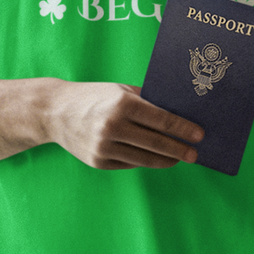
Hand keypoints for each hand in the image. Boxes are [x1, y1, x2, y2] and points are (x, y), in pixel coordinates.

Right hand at [44, 81, 202, 169]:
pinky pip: (130, 163)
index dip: (183, 129)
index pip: (162, 120)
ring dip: (166, 160)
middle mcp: (113, 127)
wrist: (54, 112)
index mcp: (121, 104)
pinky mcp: (98, 162)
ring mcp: (104, 147)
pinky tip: (156, 158)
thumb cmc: (92, 96)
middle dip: (180, 149)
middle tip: (195, 154)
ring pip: (145, 158)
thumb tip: (178, 115)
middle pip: (157, 143)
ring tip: (179, 158)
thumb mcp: (119, 90)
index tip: (199, 135)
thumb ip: (146, 101)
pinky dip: (145, 161)